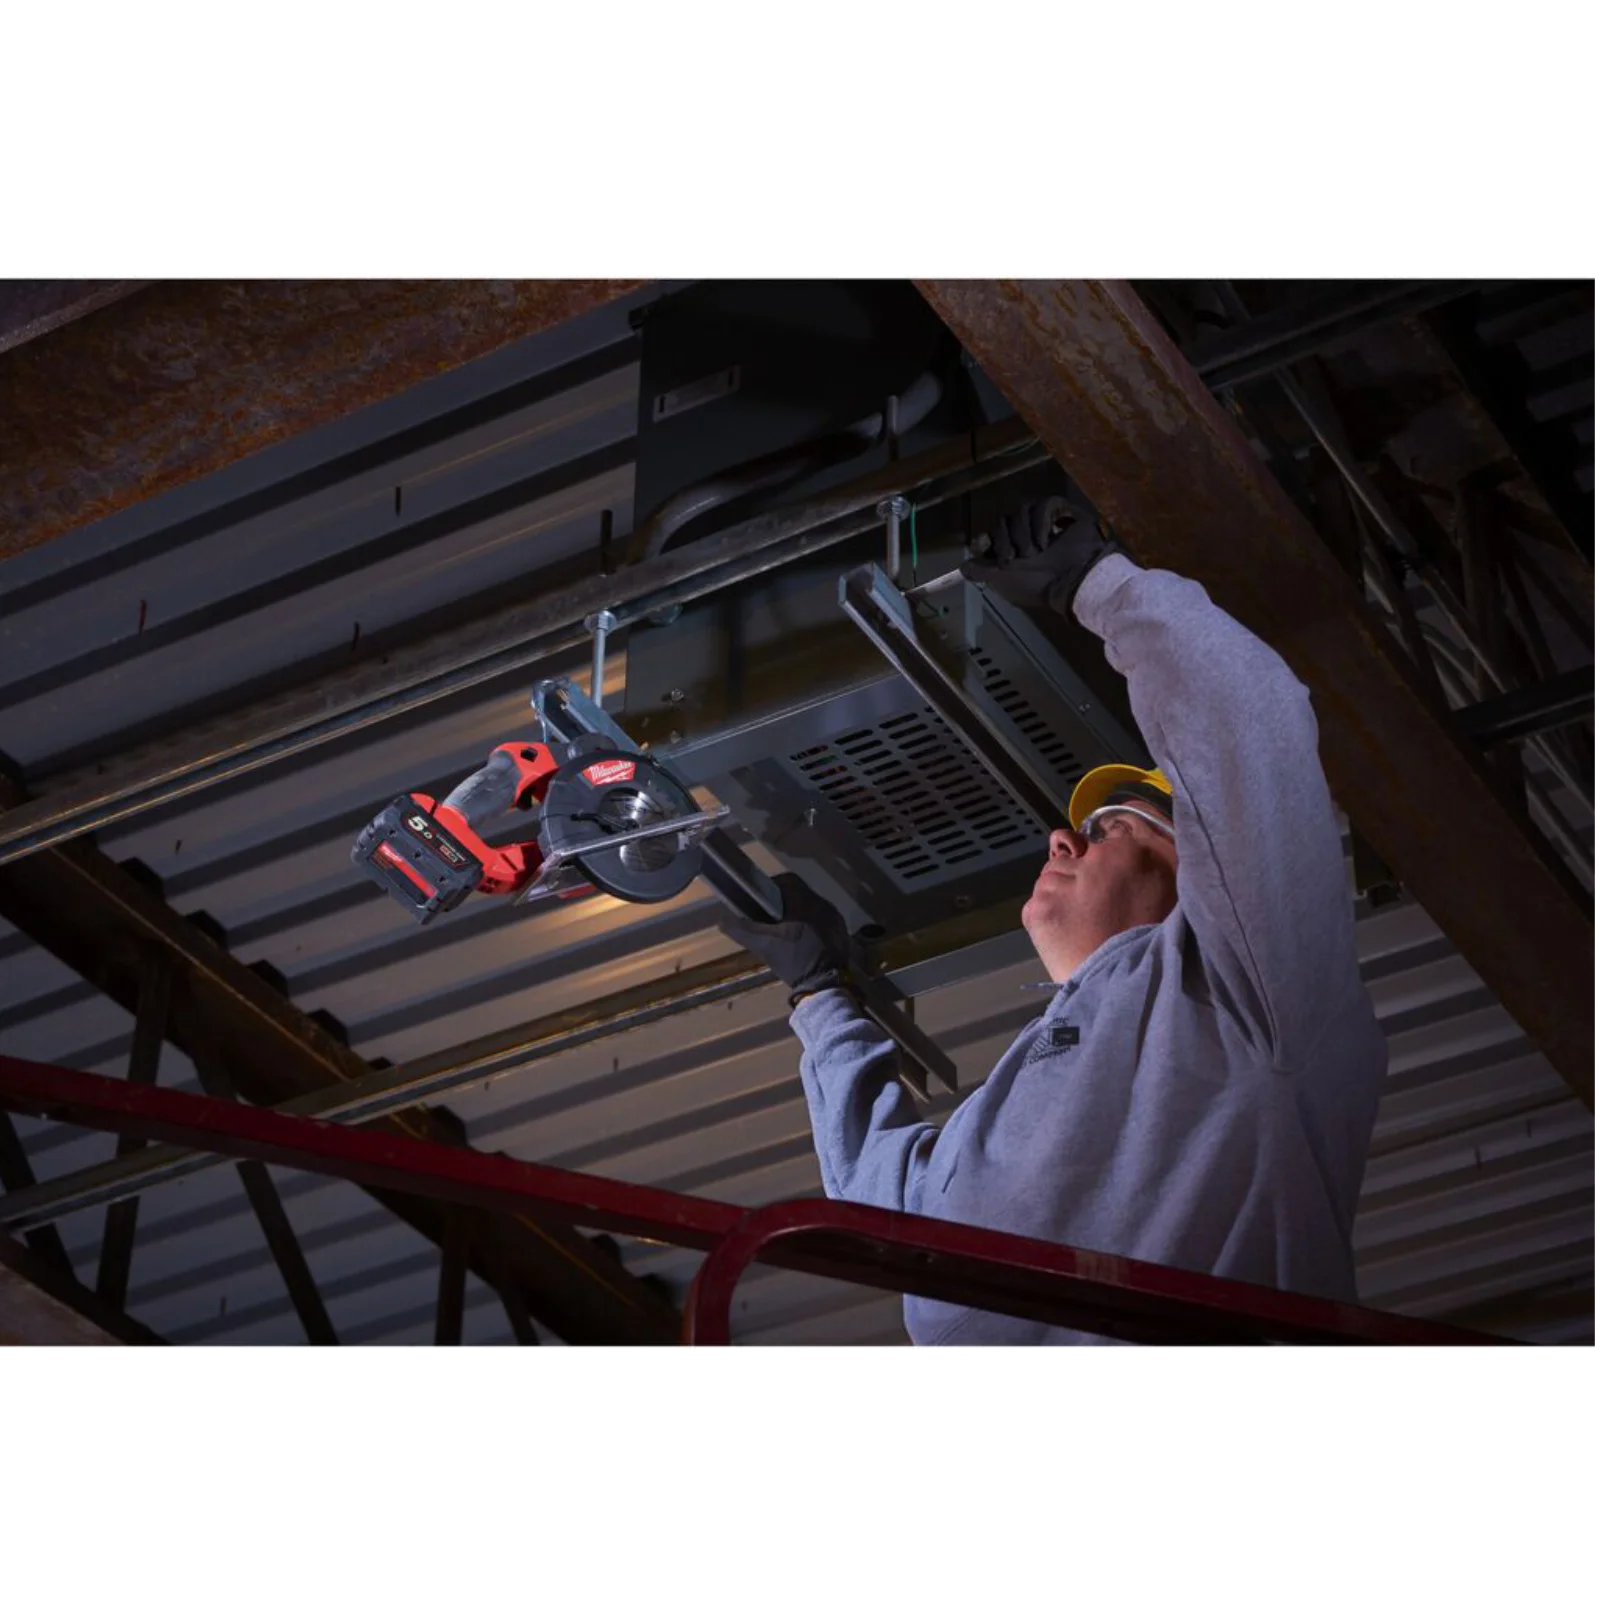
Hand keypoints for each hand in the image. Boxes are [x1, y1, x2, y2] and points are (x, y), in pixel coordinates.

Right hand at [718, 872, 852, 1004]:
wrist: (825, 984)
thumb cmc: (794, 960)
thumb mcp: (765, 946)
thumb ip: (743, 930)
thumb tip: (722, 920)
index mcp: (805, 901)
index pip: (787, 880)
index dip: (771, 886)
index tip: (760, 899)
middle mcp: (823, 904)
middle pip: (800, 893)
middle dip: (784, 902)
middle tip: (769, 917)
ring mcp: (835, 918)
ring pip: (812, 906)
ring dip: (798, 913)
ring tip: (784, 929)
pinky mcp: (841, 931)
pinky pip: (823, 919)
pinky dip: (811, 924)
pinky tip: (802, 940)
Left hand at [960, 496, 1122, 613]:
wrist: (1071, 580)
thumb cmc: (1037, 585)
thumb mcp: (1002, 582)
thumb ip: (980, 572)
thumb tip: (962, 567)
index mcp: (1015, 554)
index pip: (994, 534)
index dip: (987, 538)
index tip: (983, 543)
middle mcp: (1029, 538)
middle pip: (1004, 520)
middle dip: (1006, 539)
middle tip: (1016, 557)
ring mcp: (1047, 525)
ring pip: (1022, 510)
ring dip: (1024, 534)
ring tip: (1036, 552)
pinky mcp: (1064, 514)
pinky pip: (1045, 504)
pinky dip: (1042, 523)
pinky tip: (1047, 540)